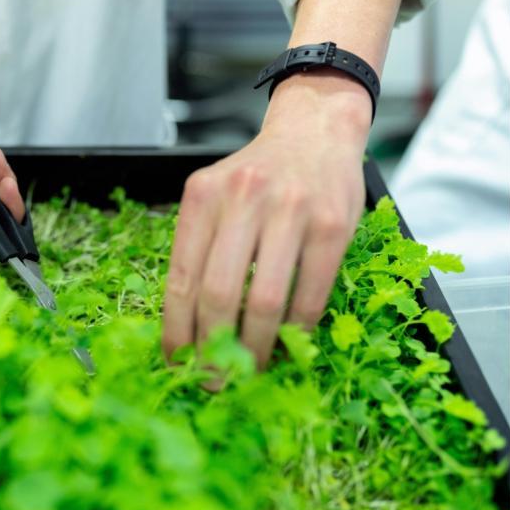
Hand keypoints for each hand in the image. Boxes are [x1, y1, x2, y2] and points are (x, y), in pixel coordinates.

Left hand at [162, 71, 369, 370]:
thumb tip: (187, 326)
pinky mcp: (333, 224)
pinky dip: (296, 329)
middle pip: (219, 294)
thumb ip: (200, 247)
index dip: (176, 330)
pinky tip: (286, 345)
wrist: (314, 130)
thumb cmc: (257, 176)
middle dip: (213, 348)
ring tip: (248, 372)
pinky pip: (310, 293)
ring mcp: (291, 210)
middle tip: (213, 379)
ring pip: (266, 300)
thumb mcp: (215, 196)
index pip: (181, 278)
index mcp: (202, 196)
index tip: (176, 362)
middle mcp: (243, 199)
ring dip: (255, 348)